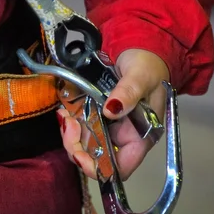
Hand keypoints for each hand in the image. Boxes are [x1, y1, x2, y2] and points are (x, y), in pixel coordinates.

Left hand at [57, 49, 169, 180]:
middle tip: (68, 123)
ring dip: (71, 132)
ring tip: (65, 114)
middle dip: (77, 146)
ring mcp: (109, 125)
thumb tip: (112, 109)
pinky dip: (71, 120)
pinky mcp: (97, 113)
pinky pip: (81, 124)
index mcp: (141, 135)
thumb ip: (129, 92)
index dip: (99, 167)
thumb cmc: (147, 63)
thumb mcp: (141, 76)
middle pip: (97, 157)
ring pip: (85, 142)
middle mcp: (125, 135)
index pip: (121, 166)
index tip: (79, 154)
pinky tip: (65, 109)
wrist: (139, 45)